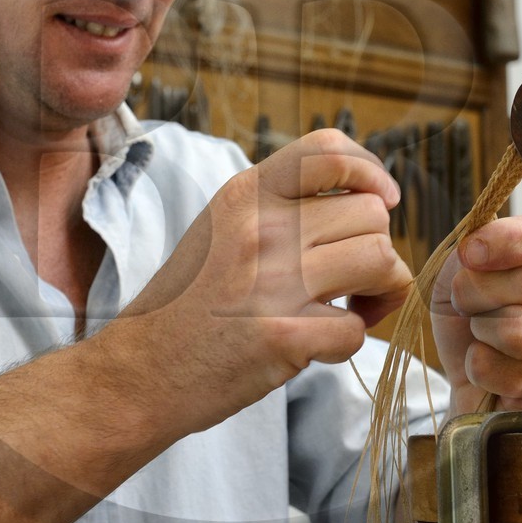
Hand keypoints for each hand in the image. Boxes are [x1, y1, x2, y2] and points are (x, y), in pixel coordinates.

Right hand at [122, 130, 411, 430]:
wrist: (140, 372)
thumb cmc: (188, 304)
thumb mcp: (221, 228)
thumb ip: (279, 206)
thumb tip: (364, 199)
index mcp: (245, 194)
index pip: (329, 150)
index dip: (371, 172)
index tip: (382, 200)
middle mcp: (261, 228)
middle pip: (371, 213)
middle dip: (375, 249)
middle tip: (351, 281)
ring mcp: (273, 282)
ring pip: (381, 260)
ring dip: (378, 291)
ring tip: (348, 308)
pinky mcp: (284, 336)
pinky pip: (357, 330)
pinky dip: (346, 343)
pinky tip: (316, 347)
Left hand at [431, 209, 521, 415]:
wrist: (467, 374)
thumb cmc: (471, 314)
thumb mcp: (460, 269)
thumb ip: (472, 249)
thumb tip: (476, 250)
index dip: (512, 240)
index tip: (471, 252)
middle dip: (478, 291)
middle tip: (465, 302)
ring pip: (517, 330)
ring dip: (481, 331)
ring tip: (484, 334)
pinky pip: (506, 373)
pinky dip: (480, 369)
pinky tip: (493, 369)